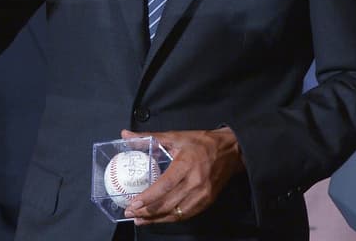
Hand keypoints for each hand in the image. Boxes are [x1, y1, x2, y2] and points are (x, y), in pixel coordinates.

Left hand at [119, 127, 243, 223]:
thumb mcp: (175, 136)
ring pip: (176, 213)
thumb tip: (125, 135)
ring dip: (156, 219)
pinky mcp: (207, 201)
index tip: (133, 204)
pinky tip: (158, 218)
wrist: (231, 150)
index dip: (147, 198)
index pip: (164, 186)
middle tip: (130, 213)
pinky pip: (185, 215)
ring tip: (139, 220)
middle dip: (146, 212)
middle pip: (168, 203)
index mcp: (186, 164)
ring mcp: (202, 194)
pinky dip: (170, 219)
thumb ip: (149, 138)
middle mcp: (195, 182)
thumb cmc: (201, 142)